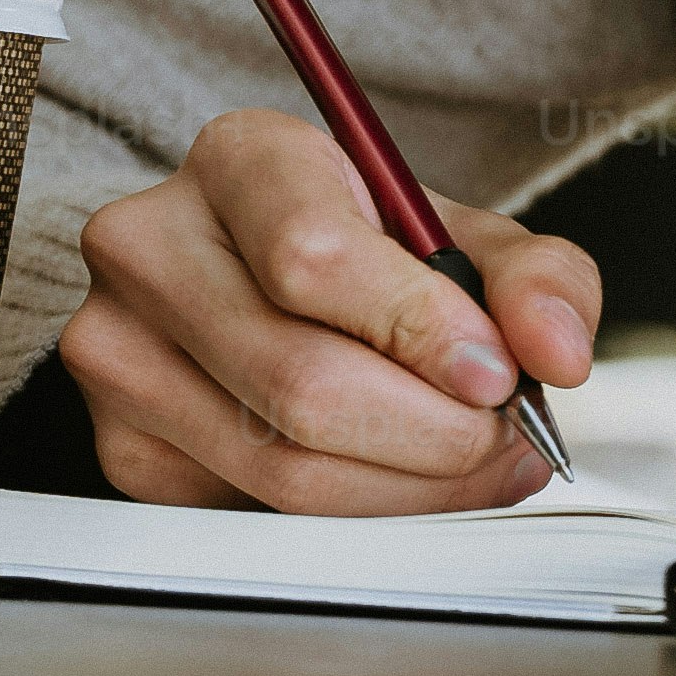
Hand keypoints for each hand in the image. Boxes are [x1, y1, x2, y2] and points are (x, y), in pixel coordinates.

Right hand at [60, 108, 604, 511]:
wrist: (254, 278)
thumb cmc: (361, 249)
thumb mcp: (458, 235)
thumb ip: (535, 276)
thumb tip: (555, 351)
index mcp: (240, 159)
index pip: (314, 257)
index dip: (418, 331)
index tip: (495, 373)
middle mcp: (152, 246)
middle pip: (302, 382)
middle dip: (435, 434)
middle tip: (502, 437)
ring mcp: (120, 352)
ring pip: (282, 466)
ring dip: (408, 488)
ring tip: (470, 463)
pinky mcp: (123, 446)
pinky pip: (256, 512)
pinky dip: (352, 515)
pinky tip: (393, 478)